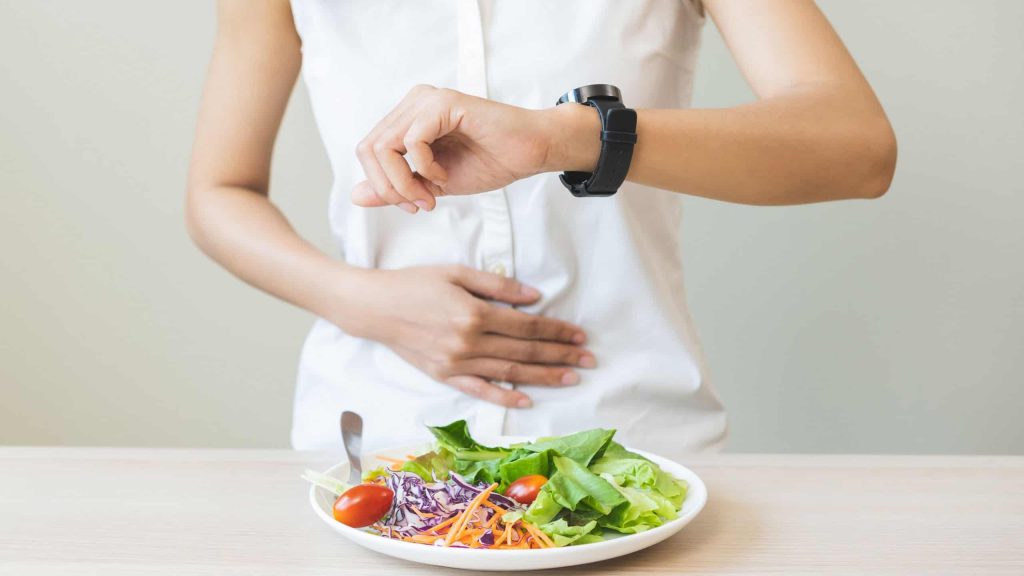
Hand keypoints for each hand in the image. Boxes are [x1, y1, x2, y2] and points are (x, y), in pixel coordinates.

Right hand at [339, 265, 594, 407]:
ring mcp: (456, 363)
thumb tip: (534, 298)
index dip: (557, 331)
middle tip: (588, 360)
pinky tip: (527, 400)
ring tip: (570, 379)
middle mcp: (468, 343)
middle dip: (560, 356)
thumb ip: (497, 286)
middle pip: (524, 352)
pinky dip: (504, 397)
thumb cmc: (414, 283)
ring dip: (543, 377)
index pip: (527, 326)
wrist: (374, 307)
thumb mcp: (456, 273)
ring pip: (509, 373)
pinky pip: (480, 390)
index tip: (579, 335)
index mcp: (474, 314)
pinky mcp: (444, 376)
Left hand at [352, 85, 598, 212]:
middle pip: (367, 149)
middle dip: (389, 187)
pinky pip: (412, 141)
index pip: (367, 151)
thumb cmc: (490, 162)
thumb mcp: (433, 185)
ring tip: (432, 194)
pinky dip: (424, 167)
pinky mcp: (443, 104)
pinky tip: (445, 176)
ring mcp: (426, 100)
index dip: (382, 186)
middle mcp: (412, 103)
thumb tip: (355, 196)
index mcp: (406, 118)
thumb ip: (395, 188)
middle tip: (420, 204)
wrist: (531, 152)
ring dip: (404, 181)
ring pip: (383, 145)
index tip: (415, 206)